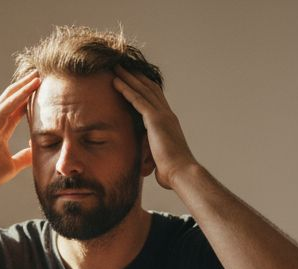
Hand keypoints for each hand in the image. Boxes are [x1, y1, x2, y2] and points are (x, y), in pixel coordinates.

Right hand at [0, 72, 40, 190]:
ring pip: (11, 96)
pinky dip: (21, 94)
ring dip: (25, 84)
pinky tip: (31, 85)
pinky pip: (8, 104)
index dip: (28, 99)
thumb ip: (24, 157)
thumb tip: (36, 153)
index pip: (17, 110)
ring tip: (38, 75)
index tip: (42, 91)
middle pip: (13, 98)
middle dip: (26, 86)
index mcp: (0, 129)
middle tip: (40, 75)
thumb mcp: (12, 165)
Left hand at [112, 67, 199, 189]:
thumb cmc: (173, 172)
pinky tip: (115, 82)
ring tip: (116, 67)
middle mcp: (167, 114)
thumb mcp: (161, 158)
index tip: (134, 78)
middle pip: (149, 88)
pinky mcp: (155, 119)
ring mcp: (162, 115)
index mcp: (169, 122)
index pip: (156, 99)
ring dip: (128, 77)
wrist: (182, 173)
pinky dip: (125, 89)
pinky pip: (137, 100)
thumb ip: (154, 153)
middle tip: (123, 66)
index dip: (144, 87)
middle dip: (135, 76)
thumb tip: (149, 163)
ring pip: (142, 89)